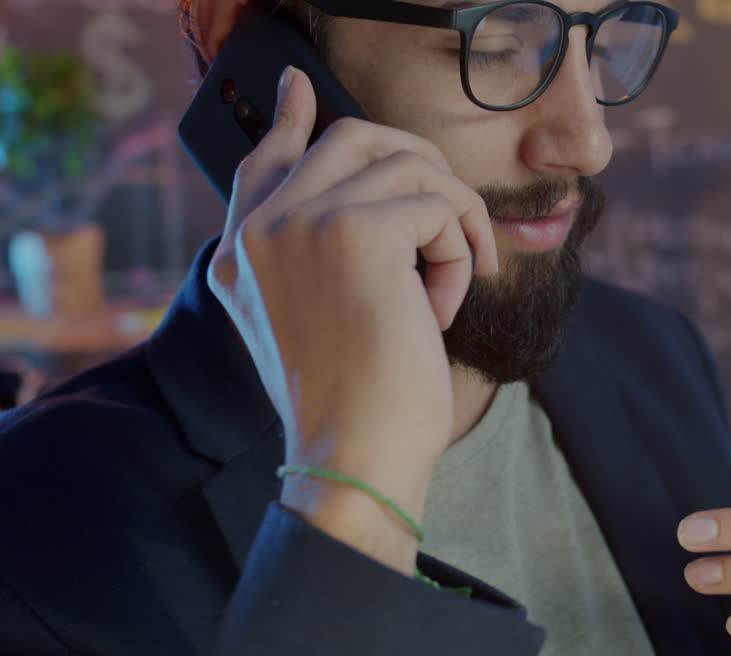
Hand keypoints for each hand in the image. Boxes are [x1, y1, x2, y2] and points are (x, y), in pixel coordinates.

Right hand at [207, 67, 497, 571]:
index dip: (291, 119)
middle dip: (425, 172)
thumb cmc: (355, 407)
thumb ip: (319, 257)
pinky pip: (439, 205)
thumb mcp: (321, 323)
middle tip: (457, 224)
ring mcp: (301, 222)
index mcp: (241, 253)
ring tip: (446, 290)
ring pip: (412, 166)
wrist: (353, 462)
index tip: (298, 89)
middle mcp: (259, 228)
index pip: (263, 159)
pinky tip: (441, 309)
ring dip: (453, 224)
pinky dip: (460, 252)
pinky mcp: (354, 232)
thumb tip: (375, 202)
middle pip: (358, 140)